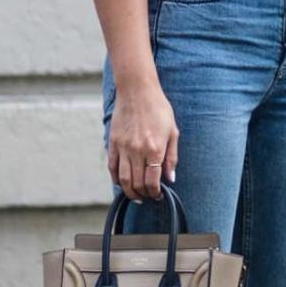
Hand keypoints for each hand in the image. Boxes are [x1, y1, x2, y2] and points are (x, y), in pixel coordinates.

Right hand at [107, 79, 178, 200]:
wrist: (137, 90)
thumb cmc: (158, 108)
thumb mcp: (172, 131)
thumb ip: (171, 157)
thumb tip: (170, 178)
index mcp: (155, 148)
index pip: (152, 181)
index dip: (155, 192)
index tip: (158, 195)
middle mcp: (138, 150)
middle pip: (137, 183)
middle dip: (143, 194)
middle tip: (148, 196)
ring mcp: (123, 147)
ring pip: (123, 179)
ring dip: (129, 191)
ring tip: (136, 195)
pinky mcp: (113, 142)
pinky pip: (112, 167)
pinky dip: (116, 178)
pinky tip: (122, 183)